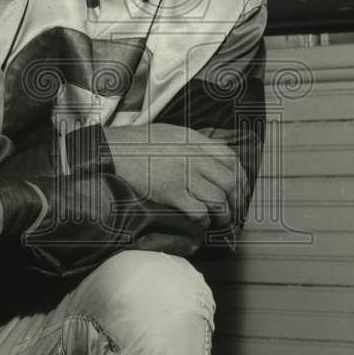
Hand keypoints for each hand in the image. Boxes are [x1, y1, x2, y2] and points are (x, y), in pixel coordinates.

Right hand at [103, 122, 248, 230]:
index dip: (242, 177)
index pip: (231, 158)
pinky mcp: (170, 192)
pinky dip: (204, 220)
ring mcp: (183, 174)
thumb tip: (212, 156)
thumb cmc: (137, 144)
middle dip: (236, 200)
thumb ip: (193, 143)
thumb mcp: (170, 133)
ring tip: (220, 221)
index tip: (241, 190)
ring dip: (223, 215)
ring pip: (219, 199)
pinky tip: (201, 221)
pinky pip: (199, 211)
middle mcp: (193, 156)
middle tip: (233, 211)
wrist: (111, 152)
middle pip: (230, 181)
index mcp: (194, 139)